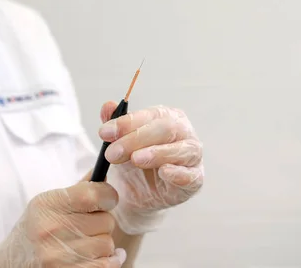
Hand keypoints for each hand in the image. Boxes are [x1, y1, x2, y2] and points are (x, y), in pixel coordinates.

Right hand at [0, 181, 127, 267]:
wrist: (11, 263)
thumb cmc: (34, 230)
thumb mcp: (47, 204)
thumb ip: (78, 190)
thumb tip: (104, 176)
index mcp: (48, 205)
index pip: (93, 194)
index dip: (108, 195)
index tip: (106, 199)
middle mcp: (52, 229)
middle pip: (106, 221)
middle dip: (102, 222)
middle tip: (86, 225)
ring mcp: (59, 256)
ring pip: (108, 244)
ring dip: (102, 244)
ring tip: (84, 243)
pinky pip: (107, 265)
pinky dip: (109, 261)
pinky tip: (98, 256)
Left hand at [98, 103, 203, 234]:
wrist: (137, 194)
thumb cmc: (132, 161)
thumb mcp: (119, 143)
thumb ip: (114, 124)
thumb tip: (108, 106)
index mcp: (166, 117)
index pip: (150, 115)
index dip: (127, 122)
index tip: (104, 133)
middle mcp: (183, 132)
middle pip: (166, 128)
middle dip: (136, 139)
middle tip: (113, 152)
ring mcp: (192, 155)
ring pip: (181, 149)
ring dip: (157, 153)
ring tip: (136, 159)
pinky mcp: (195, 179)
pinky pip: (191, 175)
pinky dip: (178, 173)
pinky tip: (164, 173)